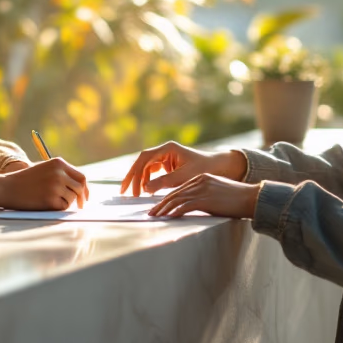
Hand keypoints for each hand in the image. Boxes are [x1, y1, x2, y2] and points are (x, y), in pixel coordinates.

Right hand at [0, 158, 88, 210]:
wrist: (8, 187)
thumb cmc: (26, 180)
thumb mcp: (45, 169)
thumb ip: (62, 174)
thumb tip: (82, 188)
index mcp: (59, 163)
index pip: (81, 176)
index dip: (85, 188)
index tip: (85, 196)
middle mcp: (59, 173)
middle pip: (80, 188)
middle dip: (81, 198)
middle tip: (79, 205)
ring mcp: (55, 186)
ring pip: (72, 198)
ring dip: (65, 202)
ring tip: (49, 199)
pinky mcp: (51, 199)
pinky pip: (63, 207)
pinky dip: (58, 207)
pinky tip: (45, 203)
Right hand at [120, 141, 245, 196]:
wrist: (219, 168)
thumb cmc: (204, 169)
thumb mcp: (184, 177)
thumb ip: (164, 182)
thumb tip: (144, 188)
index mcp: (168, 148)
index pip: (145, 159)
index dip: (137, 174)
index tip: (135, 190)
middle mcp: (164, 151)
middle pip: (141, 162)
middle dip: (132, 176)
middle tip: (123, 191)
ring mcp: (165, 157)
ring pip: (145, 167)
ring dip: (138, 180)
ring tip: (134, 194)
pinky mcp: (167, 165)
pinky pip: (152, 172)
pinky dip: (147, 181)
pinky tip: (144, 191)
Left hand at [147, 174, 259, 218]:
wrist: (252, 198)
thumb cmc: (238, 199)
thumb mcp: (218, 193)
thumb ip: (205, 197)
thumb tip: (195, 207)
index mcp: (202, 178)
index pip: (180, 188)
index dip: (167, 198)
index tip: (159, 206)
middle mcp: (200, 181)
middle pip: (175, 193)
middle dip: (161, 204)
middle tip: (151, 213)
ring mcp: (202, 189)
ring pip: (177, 199)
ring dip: (164, 209)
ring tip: (154, 217)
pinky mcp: (205, 199)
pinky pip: (185, 206)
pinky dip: (174, 212)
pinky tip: (167, 218)